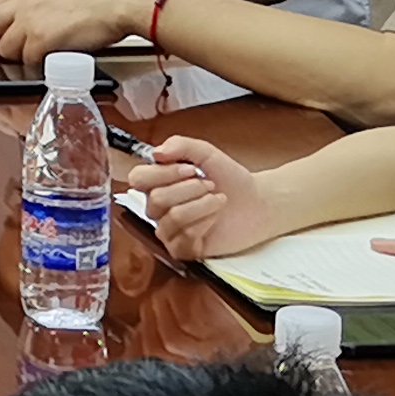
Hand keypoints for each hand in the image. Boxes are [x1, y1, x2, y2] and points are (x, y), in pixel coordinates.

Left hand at [0, 0, 153, 65]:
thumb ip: (38, 2)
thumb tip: (27, 23)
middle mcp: (24, 3)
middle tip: (5, 57)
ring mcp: (30, 22)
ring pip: (8, 51)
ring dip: (20, 59)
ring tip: (39, 57)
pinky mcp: (41, 40)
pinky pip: (28, 62)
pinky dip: (37, 65)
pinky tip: (49, 61)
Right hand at [127, 136, 270, 259]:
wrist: (256, 202)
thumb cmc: (230, 180)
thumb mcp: (206, 153)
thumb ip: (181, 146)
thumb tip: (156, 153)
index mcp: (157, 183)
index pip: (138, 178)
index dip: (164, 173)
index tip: (192, 170)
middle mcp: (158, 208)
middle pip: (157, 199)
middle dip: (190, 189)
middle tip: (210, 185)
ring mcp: (169, 230)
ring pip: (173, 218)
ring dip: (202, 205)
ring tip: (218, 200)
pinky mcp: (183, 249)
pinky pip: (185, 236)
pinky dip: (205, 222)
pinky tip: (215, 218)